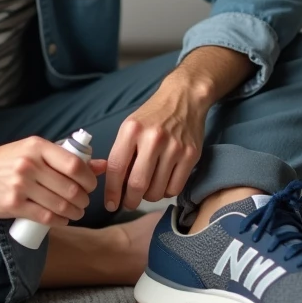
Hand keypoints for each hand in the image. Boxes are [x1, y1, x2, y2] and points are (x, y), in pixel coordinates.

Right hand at [0, 136, 107, 225]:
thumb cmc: (6, 160)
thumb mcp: (34, 150)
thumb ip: (65, 157)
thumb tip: (101, 165)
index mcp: (37, 147)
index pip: (74, 165)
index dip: (89, 179)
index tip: (90, 185)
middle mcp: (30, 165)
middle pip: (70, 188)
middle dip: (83, 199)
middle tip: (83, 202)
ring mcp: (20, 185)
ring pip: (60, 204)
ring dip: (74, 212)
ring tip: (75, 212)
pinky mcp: (13, 204)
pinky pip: (45, 217)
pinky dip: (60, 221)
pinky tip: (63, 220)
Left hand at [104, 83, 205, 211]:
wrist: (184, 98)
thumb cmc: (152, 116)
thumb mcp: (130, 127)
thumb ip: (122, 154)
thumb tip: (116, 187)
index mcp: (132, 130)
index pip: (116, 168)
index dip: (112, 192)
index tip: (110, 204)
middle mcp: (153, 139)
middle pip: (137, 184)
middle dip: (130, 201)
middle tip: (128, 203)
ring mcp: (174, 147)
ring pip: (156, 190)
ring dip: (148, 197)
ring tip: (147, 189)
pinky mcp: (191, 155)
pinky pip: (175, 188)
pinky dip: (166, 192)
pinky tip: (163, 183)